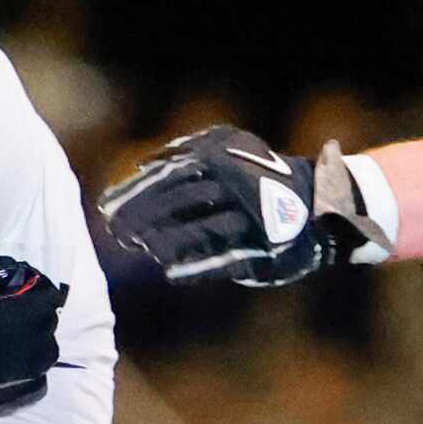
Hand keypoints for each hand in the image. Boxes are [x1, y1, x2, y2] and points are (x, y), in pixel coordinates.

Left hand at [98, 127, 386, 287]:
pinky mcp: (264, 246)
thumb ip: (187, 154)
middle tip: (114, 233)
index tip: (105, 207)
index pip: (168, 175)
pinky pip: (226, 258)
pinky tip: (171, 273)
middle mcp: (235, 184)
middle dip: (142, 217)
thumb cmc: (258, 178)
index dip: (134, 192)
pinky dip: (197, 266)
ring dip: (165, 241)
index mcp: (222, 158)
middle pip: (178, 200)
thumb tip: (144, 165)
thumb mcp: (227, 150)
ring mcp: (251, 216)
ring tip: (140, 251)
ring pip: (201, 229)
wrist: (317, 203)